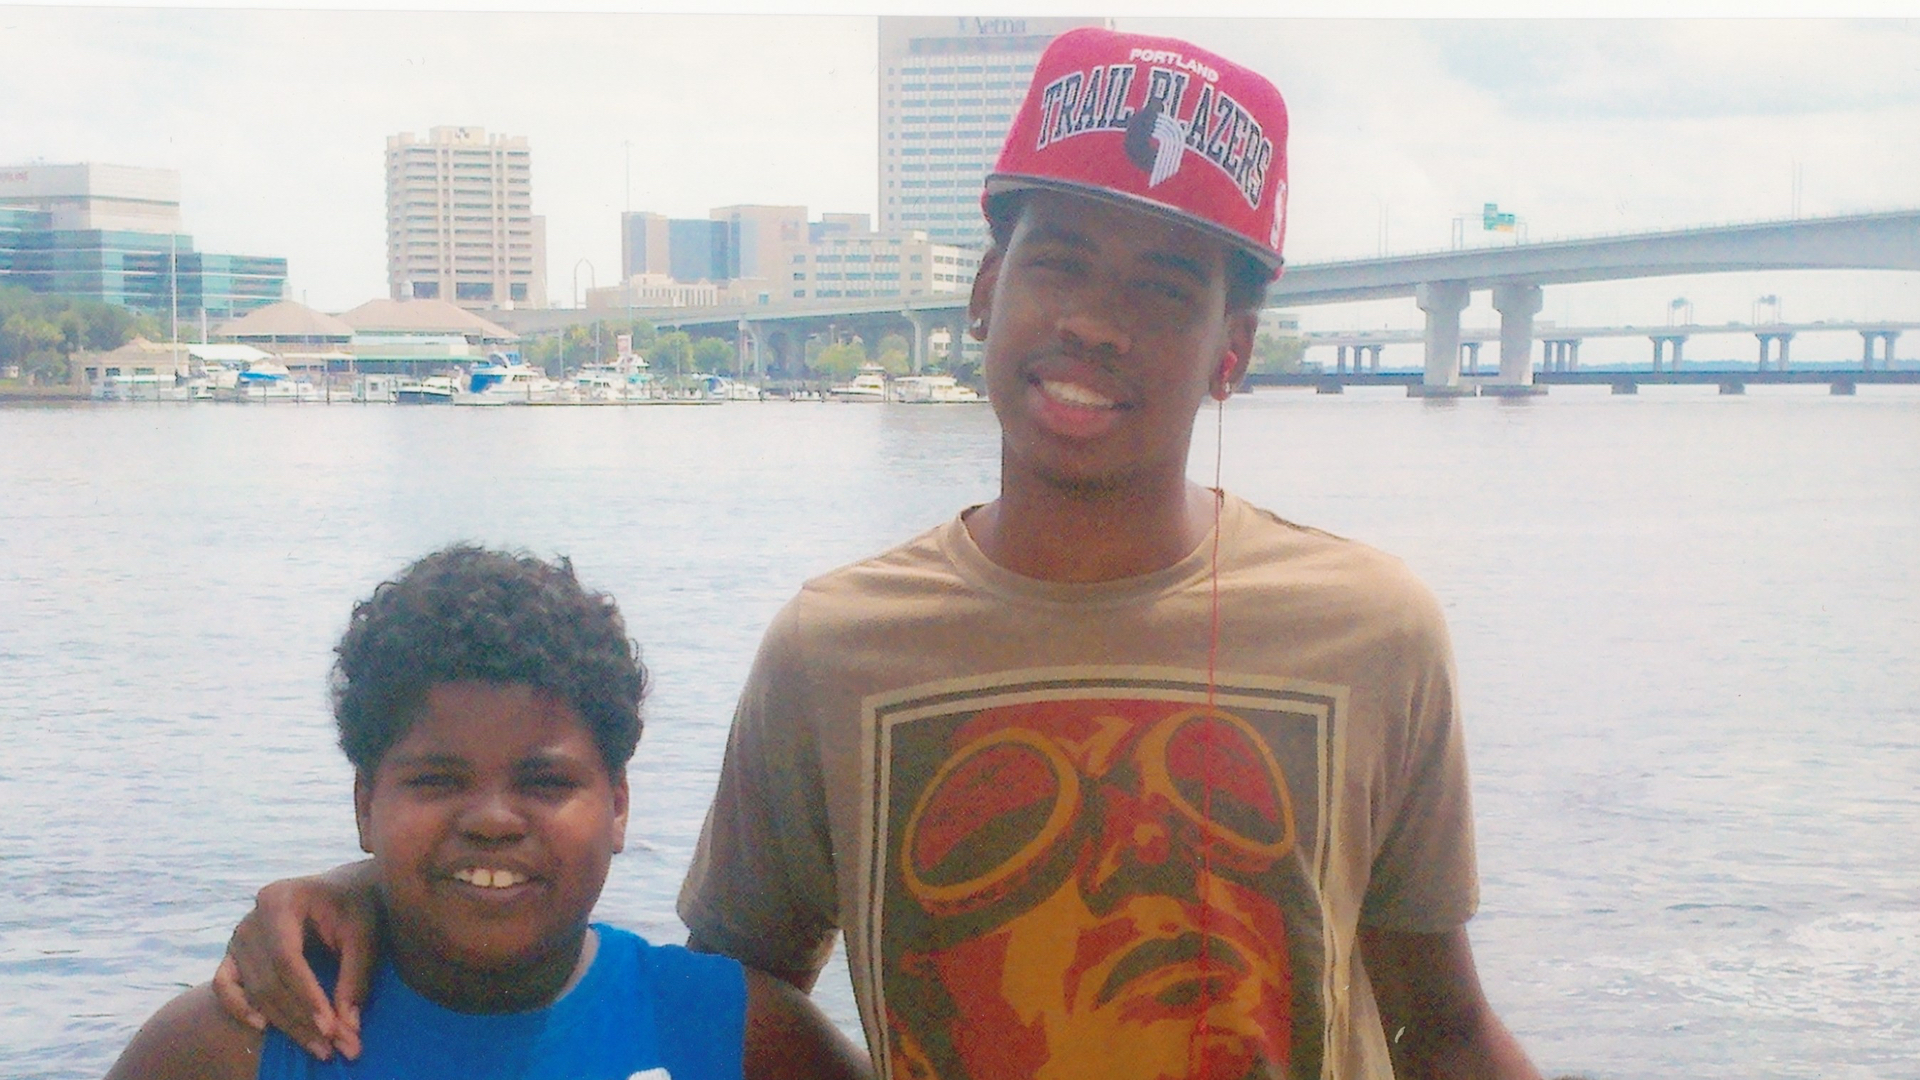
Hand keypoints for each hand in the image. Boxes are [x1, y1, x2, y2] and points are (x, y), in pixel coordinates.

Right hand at [211, 862, 379, 1060]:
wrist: (340, 889)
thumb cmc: (355, 905)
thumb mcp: (364, 932)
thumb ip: (356, 977)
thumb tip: (347, 1029)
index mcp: (281, 899)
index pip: (288, 959)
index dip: (307, 997)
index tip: (331, 1029)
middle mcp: (252, 918)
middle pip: (269, 980)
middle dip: (300, 1018)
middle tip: (333, 1049)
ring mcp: (239, 937)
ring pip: (254, 990)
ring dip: (284, 1023)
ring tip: (318, 1049)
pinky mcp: (234, 955)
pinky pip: (224, 986)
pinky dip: (238, 1008)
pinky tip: (263, 1027)